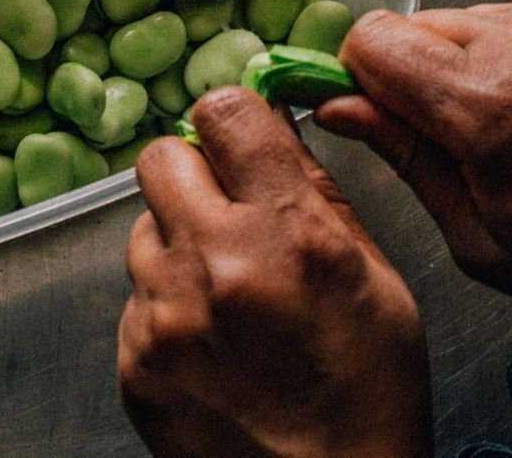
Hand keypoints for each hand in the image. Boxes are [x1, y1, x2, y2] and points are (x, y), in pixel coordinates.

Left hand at [117, 86, 432, 457]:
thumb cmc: (369, 399)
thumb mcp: (378, 281)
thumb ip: (316, 193)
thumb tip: (273, 125)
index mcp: (288, 233)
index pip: (225, 111)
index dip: (234, 119)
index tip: (243, 139)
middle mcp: (216, 264)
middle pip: (161, 157)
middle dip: (193, 173)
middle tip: (225, 211)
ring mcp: (164, 317)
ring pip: (143, 229)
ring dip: (178, 245)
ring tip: (225, 295)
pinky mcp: (134, 363)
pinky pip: (135, 298)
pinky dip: (165, 308)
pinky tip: (210, 345)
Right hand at [316, 0, 511, 328]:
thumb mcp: (484, 241)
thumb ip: (405, 159)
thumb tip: (338, 109)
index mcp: (492, 109)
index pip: (372, 40)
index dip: (360, 78)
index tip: (371, 110)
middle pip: (413, 25)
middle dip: (415, 74)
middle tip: (453, 134)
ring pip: (465, 18)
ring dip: (467, 62)